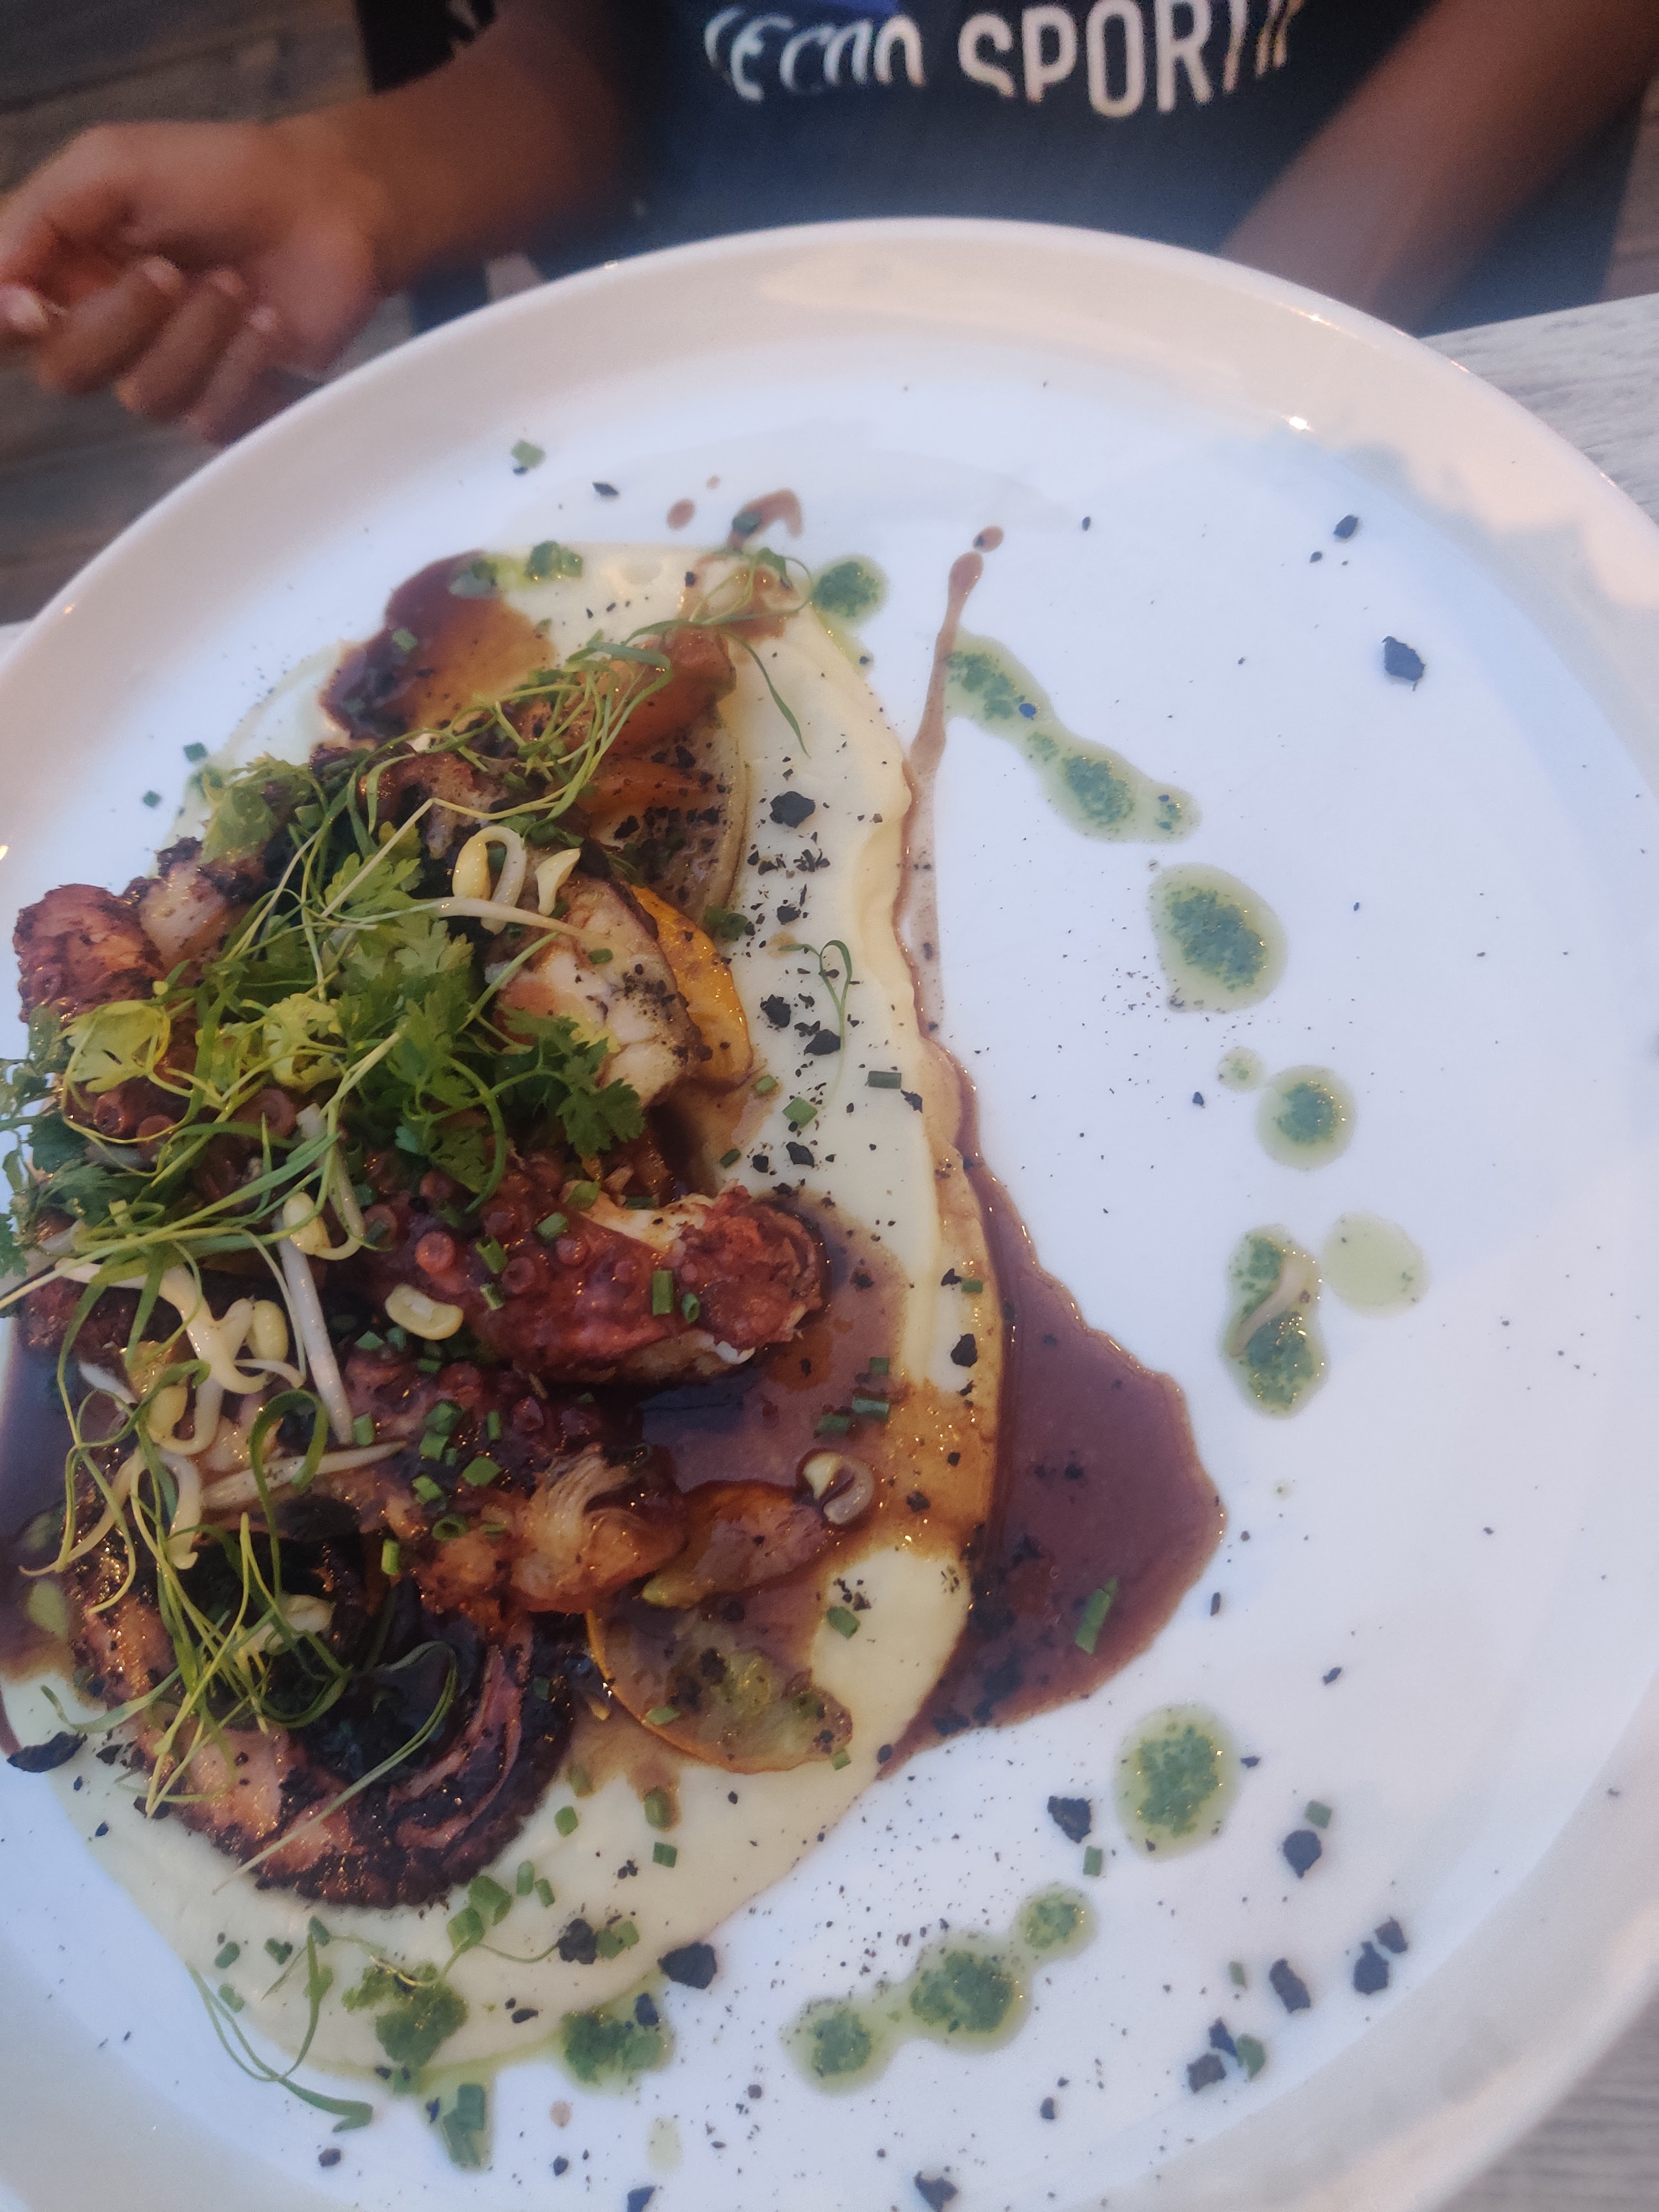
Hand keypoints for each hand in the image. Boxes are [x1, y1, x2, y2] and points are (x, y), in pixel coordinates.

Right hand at [0, 116, 388, 438]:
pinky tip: (268, 322)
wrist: (328, 207)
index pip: (7, 324)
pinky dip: (241, 366)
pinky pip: (208, 420)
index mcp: (65, 269)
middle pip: (66, 371)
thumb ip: (42, 213)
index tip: (31, 308)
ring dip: (196, 335)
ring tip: (238, 283)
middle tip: (172, 271)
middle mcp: (107, 328)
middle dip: (120, 321)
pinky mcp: (227, 401)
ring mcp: (168, 370)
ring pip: (142, 397)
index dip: (6, 326)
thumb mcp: (114, 164)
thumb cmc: (223, 176)